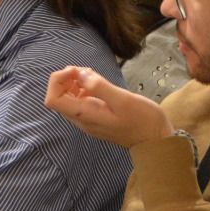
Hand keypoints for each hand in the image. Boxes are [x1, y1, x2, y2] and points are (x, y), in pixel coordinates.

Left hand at [44, 66, 173, 148]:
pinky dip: (84, 90)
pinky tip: (98, 83)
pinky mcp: (97, 119)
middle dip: (67, 80)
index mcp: (86, 116)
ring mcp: (89, 121)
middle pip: (59, 98)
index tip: (76, 70)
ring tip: (94, 75)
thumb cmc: (143, 119)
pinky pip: (81, 102)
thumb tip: (80, 75)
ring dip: (75, 83)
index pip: (53, 99)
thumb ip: (100, 87)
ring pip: (70, 100)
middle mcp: (82, 120)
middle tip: (86, 70)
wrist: (156, 140)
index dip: (58, 81)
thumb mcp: (123, 99)